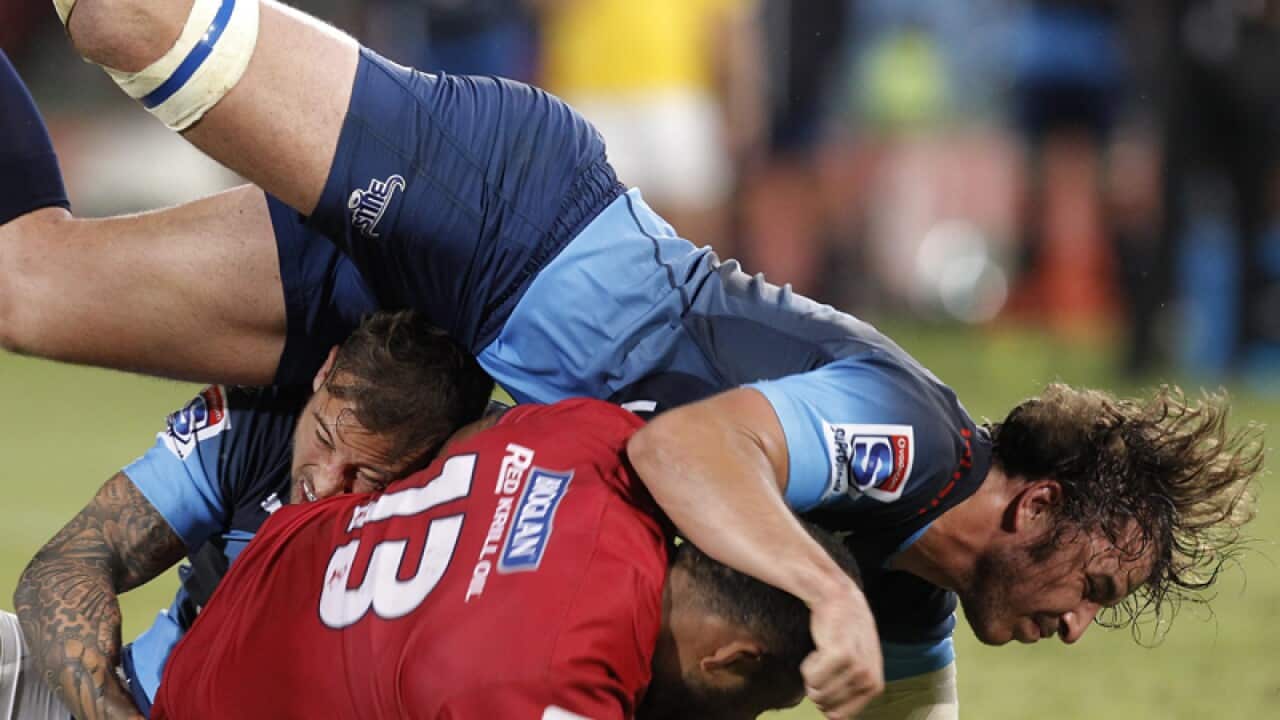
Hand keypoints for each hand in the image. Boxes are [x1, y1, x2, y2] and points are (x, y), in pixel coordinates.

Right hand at [801, 580, 884, 718]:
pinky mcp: (841, 656)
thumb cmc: (844, 632)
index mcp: (874, 687)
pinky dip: (807, 664)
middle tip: (824, 662)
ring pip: (816, 693)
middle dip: (816, 686)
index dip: (825, 699)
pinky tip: (818, 647)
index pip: (840, 716)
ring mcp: (857, 669)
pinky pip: (810, 677)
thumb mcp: (858, 663)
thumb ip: (851, 691)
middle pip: (825, 705)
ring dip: (811, 674)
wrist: (838, 598)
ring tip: (822, 654)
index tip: (827, 677)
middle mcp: (869, 680)